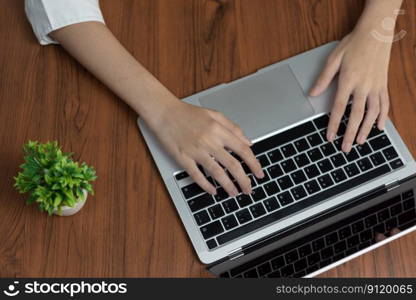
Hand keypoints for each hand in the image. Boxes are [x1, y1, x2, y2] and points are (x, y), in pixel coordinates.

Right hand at [150, 101, 263, 195]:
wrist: (164, 112)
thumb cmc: (188, 113)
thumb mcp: (214, 115)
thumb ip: (233, 128)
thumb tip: (248, 142)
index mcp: (218, 130)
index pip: (243, 150)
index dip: (254, 164)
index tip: (259, 173)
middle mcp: (209, 141)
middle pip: (232, 165)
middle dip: (244, 180)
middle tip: (249, 189)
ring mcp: (196, 151)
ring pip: (217, 173)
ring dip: (228, 186)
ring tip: (234, 193)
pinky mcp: (183, 158)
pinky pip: (197, 175)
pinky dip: (206, 185)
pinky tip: (213, 191)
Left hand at [310, 30, 391, 152]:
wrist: (376, 32)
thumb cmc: (353, 44)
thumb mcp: (334, 59)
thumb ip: (323, 78)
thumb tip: (312, 93)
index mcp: (348, 81)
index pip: (339, 108)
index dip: (334, 124)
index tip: (330, 137)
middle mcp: (363, 86)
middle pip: (356, 115)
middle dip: (350, 133)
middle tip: (346, 148)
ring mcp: (376, 86)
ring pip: (372, 113)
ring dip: (366, 129)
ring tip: (361, 142)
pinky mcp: (383, 84)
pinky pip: (385, 104)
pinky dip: (383, 117)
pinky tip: (379, 127)